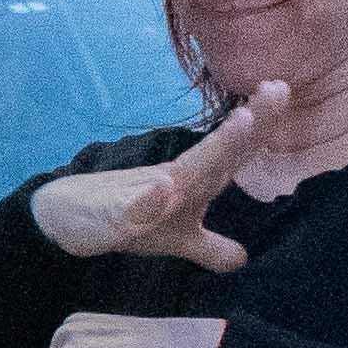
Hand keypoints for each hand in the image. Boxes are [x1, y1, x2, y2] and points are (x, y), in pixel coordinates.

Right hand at [27, 81, 282, 271]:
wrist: (63, 218)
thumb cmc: (121, 219)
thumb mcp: (173, 241)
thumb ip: (208, 247)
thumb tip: (243, 259)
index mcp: (189, 184)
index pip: (231, 156)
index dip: (260, 130)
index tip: (283, 91)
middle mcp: (171, 182)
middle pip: (216, 153)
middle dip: (248, 126)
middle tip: (278, 87)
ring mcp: (139, 197)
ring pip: (180, 173)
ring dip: (210, 150)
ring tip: (239, 125)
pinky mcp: (108, 213)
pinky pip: (128, 209)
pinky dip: (145, 199)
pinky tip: (160, 191)